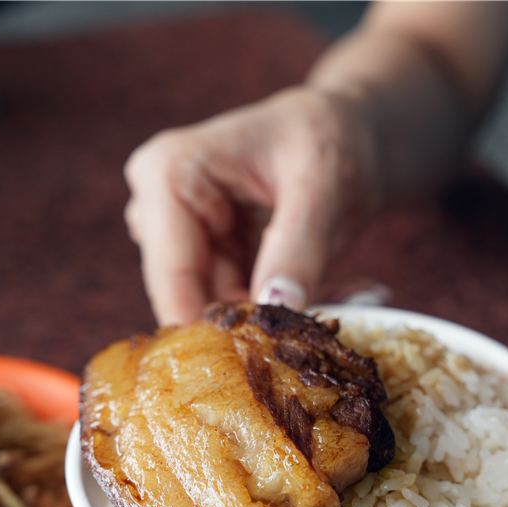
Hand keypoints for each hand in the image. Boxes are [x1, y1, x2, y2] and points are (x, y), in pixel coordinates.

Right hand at [123, 86, 378, 325]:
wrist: (349, 134)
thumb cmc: (331, 138)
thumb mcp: (324, 186)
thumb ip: (298, 247)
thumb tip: (276, 309)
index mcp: (169, 174)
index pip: (172, 273)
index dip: (208, 327)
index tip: (252, 370)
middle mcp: (158, 207)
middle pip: (186, 297)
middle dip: (243, 326)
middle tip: (300, 344)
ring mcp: (179, 235)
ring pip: (212, 309)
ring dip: (264, 322)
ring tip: (317, 318)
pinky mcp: (205, 259)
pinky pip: (232, 305)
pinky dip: (272, 314)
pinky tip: (314, 303)